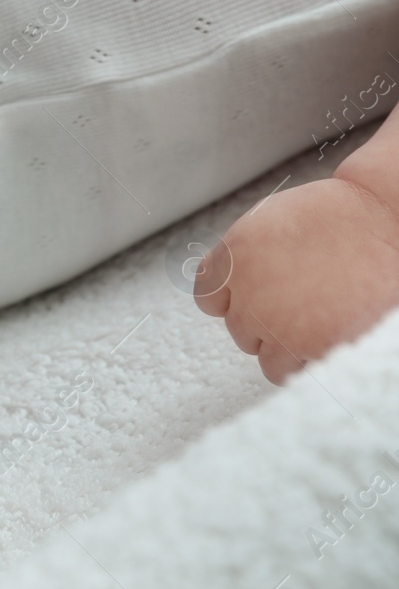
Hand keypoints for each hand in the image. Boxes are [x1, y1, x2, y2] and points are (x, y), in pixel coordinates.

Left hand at [197, 171, 398, 384]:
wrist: (386, 225)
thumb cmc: (336, 218)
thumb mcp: (268, 223)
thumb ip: (242, 258)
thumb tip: (231, 286)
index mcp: (234, 258)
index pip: (207, 298)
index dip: (232, 301)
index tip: (250, 299)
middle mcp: (247, 293)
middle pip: (238, 329)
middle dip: (264, 322)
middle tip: (297, 306)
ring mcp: (275, 324)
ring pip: (263, 357)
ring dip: (284, 348)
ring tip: (314, 326)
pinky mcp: (308, 346)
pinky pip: (291, 371)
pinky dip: (306, 362)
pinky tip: (326, 340)